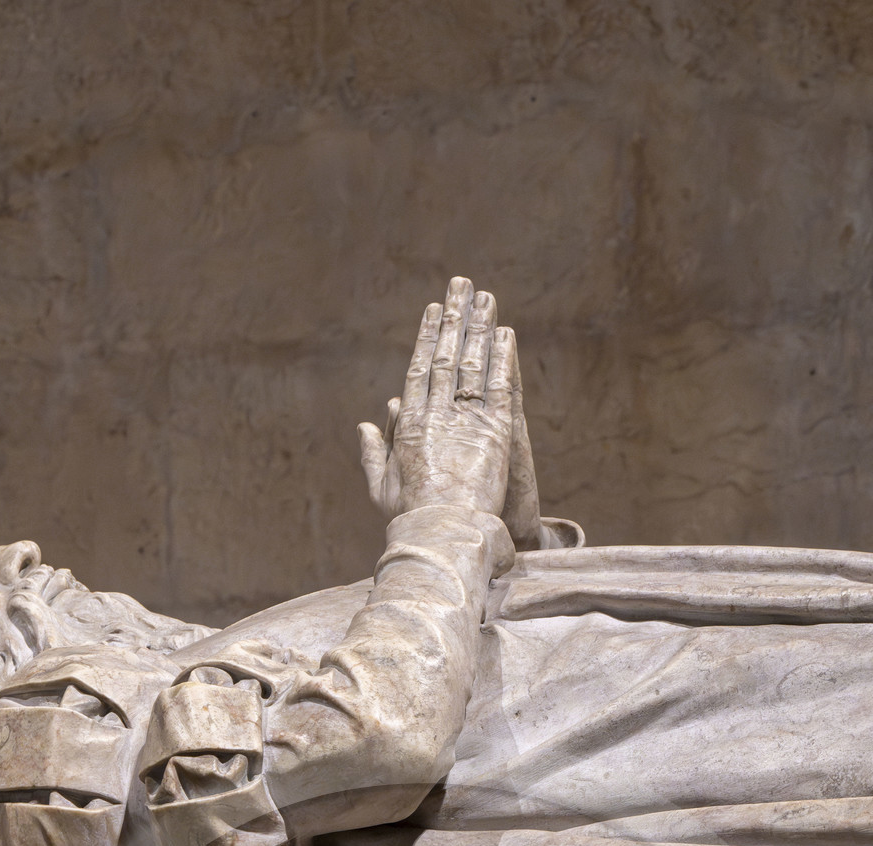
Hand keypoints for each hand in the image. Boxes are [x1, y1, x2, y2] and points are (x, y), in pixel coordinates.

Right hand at [358, 278, 514, 521]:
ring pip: (473, 365)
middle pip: (446, 356)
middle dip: (454, 318)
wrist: (444, 534)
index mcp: (409, 424)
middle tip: (461, 285)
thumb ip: (372, 454)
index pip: (420, 370)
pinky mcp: (494, 433)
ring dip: (480, 328)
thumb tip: (366, 422)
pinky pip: (498, 389)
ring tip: (487, 298)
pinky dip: (502, 360)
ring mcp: (465, 422)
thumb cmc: (411, 519)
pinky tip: (506, 334)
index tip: (434, 310)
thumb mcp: (382, 489)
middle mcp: (436, 414)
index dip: (428, 337)